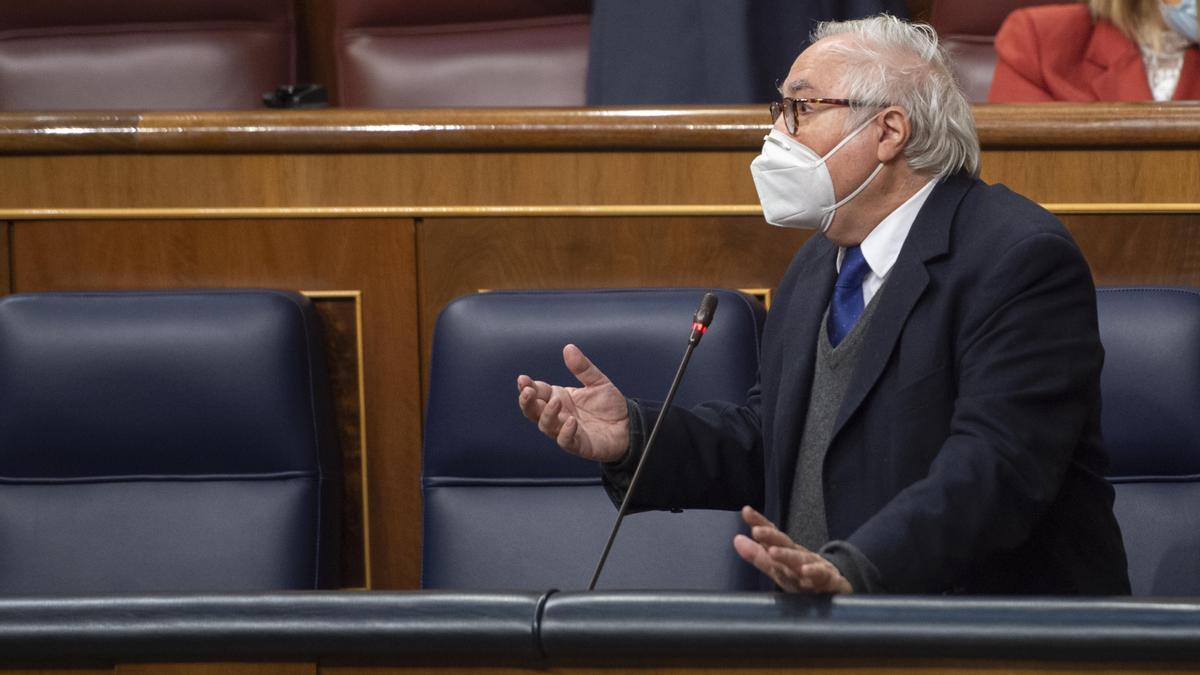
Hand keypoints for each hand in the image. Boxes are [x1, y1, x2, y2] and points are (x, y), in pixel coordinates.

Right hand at [516, 344, 629, 462]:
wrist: (629, 426)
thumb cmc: (610, 405)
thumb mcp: (597, 382)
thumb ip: (582, 367)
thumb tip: (568, 347)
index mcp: (559, 398)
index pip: (537, 392)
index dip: (528, 387)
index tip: (523, 379)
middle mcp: (558, 415)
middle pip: (533, 411)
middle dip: (527, 402)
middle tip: (528, 391)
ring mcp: (566, 431)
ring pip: (546, 426)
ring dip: (547, 414)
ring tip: (556, 402)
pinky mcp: (578, 445)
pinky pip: (566, 441)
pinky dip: (565, 432)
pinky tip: (571, 422)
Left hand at [732, 506, 852, 593]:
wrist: (840, 586)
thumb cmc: (804, 576)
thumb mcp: (780, 568)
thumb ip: (758, 556)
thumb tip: (737, 540)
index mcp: (787, 553)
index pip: (772, 536)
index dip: (760, 523)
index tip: (746, 511)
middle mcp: (800, 557)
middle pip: (785, 545)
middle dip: (772, 538)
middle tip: (757, 531)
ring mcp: (816, 567)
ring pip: (801, 560)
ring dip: (788, 556)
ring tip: (774, 552)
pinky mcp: (831, 581)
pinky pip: (822, 577)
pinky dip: (814, 573)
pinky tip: (805, 571)